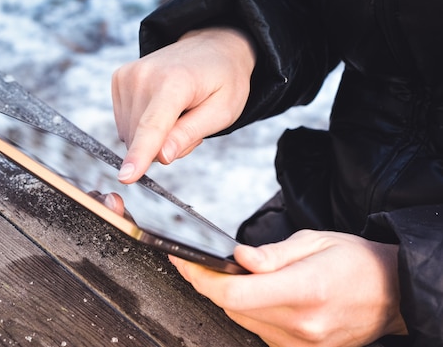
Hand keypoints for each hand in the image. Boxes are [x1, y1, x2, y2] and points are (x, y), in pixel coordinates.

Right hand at [112, 27, 255, 182]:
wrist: (211, 46)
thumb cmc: (222, 80)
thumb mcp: (222, 112)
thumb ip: (190, 134)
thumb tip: (161, 156)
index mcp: (175, 82)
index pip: (153, 126)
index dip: (140, 155)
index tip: (126, 177)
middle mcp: (144, 75)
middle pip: (141, 137)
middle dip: (163, 146)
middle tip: (190, 123)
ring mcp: (128, 75)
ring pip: (130, 134)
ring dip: (153, 137)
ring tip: (177, 113)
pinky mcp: (119, 79)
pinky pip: (124, 124)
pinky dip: (142, 126)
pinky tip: (161, 109)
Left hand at [170, 230, 407, 346]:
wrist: (392, 291)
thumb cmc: (357, 262)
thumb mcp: (314, 241)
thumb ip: (272, 254)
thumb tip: (238, 258)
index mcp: (305, 290)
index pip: (235, 293)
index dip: (202, 278)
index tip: (185, 261)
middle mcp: (302, 324)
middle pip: (233, 309)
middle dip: (206, 284)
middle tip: (194, 263)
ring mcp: (303, 344)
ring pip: (243, 321)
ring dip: (225, 298)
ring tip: (218, 274)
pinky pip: (261, 331)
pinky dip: (247, 311)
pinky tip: (248, 294)